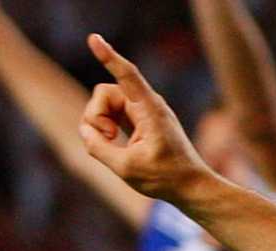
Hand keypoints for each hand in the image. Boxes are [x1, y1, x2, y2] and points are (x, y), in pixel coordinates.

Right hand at [78, 34, 212, 202]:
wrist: (190, 186)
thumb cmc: (165, 178)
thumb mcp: (126, 168)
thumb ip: (98, 146)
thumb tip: (85, 130)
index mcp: (151, 111)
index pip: (127, 76)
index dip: (109, 57)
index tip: (94, 38)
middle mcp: (147, 105)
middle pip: (104, 92)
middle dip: (95, 114)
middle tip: (107, 138)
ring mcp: (142, 111)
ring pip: (104, 103)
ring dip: (99, 122)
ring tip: (112, 143)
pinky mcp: (138, 119)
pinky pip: (110, 112)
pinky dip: (104, 126)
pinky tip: (110, 137)